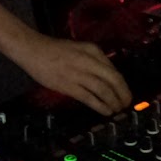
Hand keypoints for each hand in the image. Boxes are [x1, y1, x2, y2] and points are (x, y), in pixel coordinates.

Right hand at [15, 33, 132, 115]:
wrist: (34, 50)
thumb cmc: (56, 50)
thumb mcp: (80, 49)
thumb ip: (94, 60)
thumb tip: (107, 78)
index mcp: (93, 50)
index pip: (113, 70)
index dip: (123, 84)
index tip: (125, 92)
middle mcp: (89, 61)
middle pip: (113, 79)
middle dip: (123, 94)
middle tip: (127, 103)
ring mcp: (78, 73)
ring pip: (103, 90)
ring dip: (113, 101)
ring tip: (117, 109)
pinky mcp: (68, 85)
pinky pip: (89, 98)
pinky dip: (100, 106)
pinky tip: (106, 111)